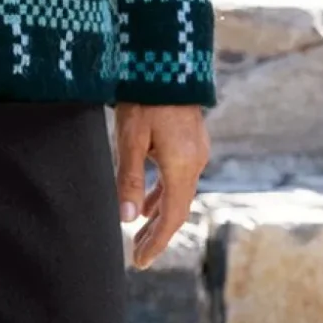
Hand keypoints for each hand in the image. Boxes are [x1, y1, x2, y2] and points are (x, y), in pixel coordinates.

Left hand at [114, 102, 209, 269]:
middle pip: (177, 209)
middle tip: (138, 256)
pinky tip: (148, 203)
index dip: (157, 242)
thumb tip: (127, 218)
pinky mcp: (190, 143)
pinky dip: (163, 195)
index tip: (140, 261)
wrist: (167, 61)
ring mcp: (196, 152)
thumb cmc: (145, 97)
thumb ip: (129, 179)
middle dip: (157, 235)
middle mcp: (195, 162)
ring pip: (177, 194)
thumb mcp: (131, 139)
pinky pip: (178, 178)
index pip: (172, 217)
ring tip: (139, 235)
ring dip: (159, 216)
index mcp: (183, 166)